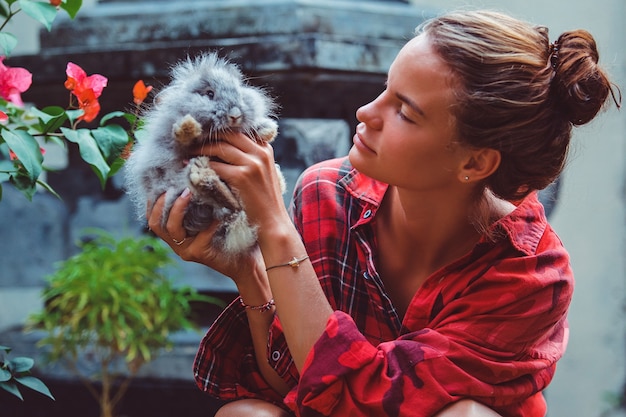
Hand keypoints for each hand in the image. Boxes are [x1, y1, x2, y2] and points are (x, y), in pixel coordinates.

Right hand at [147, 189, 262, 280]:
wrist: (247, 260)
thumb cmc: (233, 233)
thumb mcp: (214, 214)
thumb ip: (203, 200)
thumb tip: (198, 171)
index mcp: (177, 233)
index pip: (154, 216)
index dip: (154, 199)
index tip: (164, 180)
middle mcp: (177, 243)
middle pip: (155, 222)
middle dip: (161, 202)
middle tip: (175, 186)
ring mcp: (187, 250)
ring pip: (171, 229)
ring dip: (178, 208)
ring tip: (190, 193)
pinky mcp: (200, 254)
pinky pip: (200, 236)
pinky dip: (210, 223)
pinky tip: (221, 213)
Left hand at [196, 132, 290, 232]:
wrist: (272, 222)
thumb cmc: (263, 200)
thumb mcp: (262, 172)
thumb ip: (248, 156)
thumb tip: (220, 146)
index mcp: (265, 148)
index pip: (237, 131)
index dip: (218, 131)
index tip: (203, 134)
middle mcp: (260, 152)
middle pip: (228, 134)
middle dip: (207, 137)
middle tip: (190, 141)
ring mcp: (252, 164)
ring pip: (219, 147)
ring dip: (200, 150)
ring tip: (188, 154)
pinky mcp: (241, 177)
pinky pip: (215, 165)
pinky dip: (203, 167)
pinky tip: (194, 170)